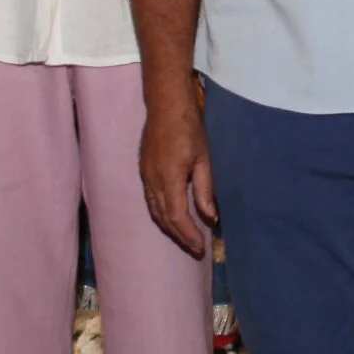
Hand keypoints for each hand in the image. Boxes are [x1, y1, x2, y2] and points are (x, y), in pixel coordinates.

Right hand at [140, 93, 216, 258]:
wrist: (166, 105)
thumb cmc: (189, 127)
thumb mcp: (204, 158)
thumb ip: (205, 189)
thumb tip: (210, 217)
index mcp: (169, 179)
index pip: (176, 217)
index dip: (188, 235)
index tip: (201, 247)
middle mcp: (152, 181)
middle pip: (163, 219)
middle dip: (180, 236)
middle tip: (196, 248)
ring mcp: (145, 176)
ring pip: (154, 211)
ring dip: (169, 227)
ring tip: (186, 237)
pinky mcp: (143, 171)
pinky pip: (150, 200)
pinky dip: (161, 214)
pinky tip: (172, 217)